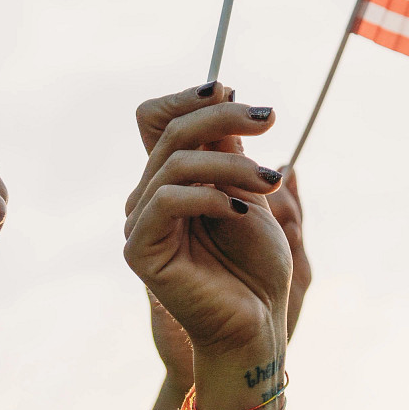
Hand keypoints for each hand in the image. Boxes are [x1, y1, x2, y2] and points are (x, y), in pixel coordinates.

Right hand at [123, 89, 288, 360]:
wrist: (258, 322)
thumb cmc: (258, 264)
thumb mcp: (250, 190)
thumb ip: (229, 148)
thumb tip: (222, 88)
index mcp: (170, 179)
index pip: (157, 117)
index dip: (189, 97)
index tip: (235, 90)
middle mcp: (147, 196)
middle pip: (169, 130)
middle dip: (224, 117)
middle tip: (270, 120)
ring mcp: (139, 223)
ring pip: (175, 162)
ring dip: (232, 164)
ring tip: (269, 181)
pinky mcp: (139, 251)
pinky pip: (166, 200)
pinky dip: (210, 195)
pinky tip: (241, 211)